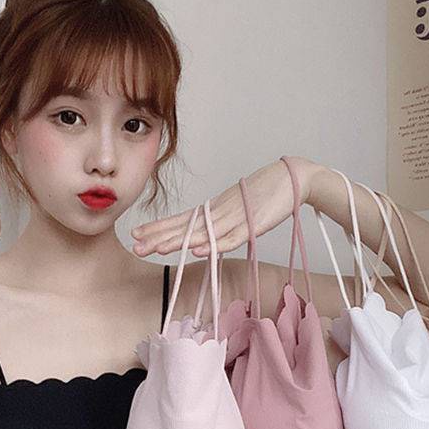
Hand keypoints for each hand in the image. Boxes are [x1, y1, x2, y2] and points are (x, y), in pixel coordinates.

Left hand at [130, 155, 323, 256]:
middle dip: (160, 237)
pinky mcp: (253, 225)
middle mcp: (219, 211)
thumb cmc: (265, 195)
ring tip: (157, 249)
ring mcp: (235, 218)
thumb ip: (220, 223)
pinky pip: (231, 237)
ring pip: (202, 233)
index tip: (137, 234)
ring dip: (180, 241)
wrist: (292, 177)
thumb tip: (202, 238)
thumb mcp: (237, 209)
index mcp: (214, 208)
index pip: (181, 220)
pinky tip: (198, 250)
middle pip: (185, 227)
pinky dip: (214, 244)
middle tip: (135, 246)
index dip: (159, 227)